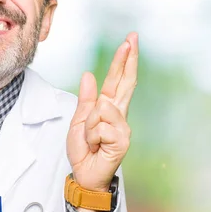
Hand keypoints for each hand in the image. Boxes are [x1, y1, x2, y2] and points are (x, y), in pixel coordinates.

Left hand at [67, 32, 138, 194]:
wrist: (84, 174)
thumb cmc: (84, 150)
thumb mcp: (78, 121)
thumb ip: (86, 100)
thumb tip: (89, 75)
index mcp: (108, 107)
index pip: (118, 80)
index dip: (124, 60)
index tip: (130, 41)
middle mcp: (119, 114)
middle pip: (125, 82)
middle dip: (127, 59)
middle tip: (132, 37)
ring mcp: (122, 127)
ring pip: (101, 109)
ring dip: (89, 125)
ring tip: (91, 139)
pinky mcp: (122, 140)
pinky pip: (101, 126)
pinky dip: (92, 136)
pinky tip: (97, 146)